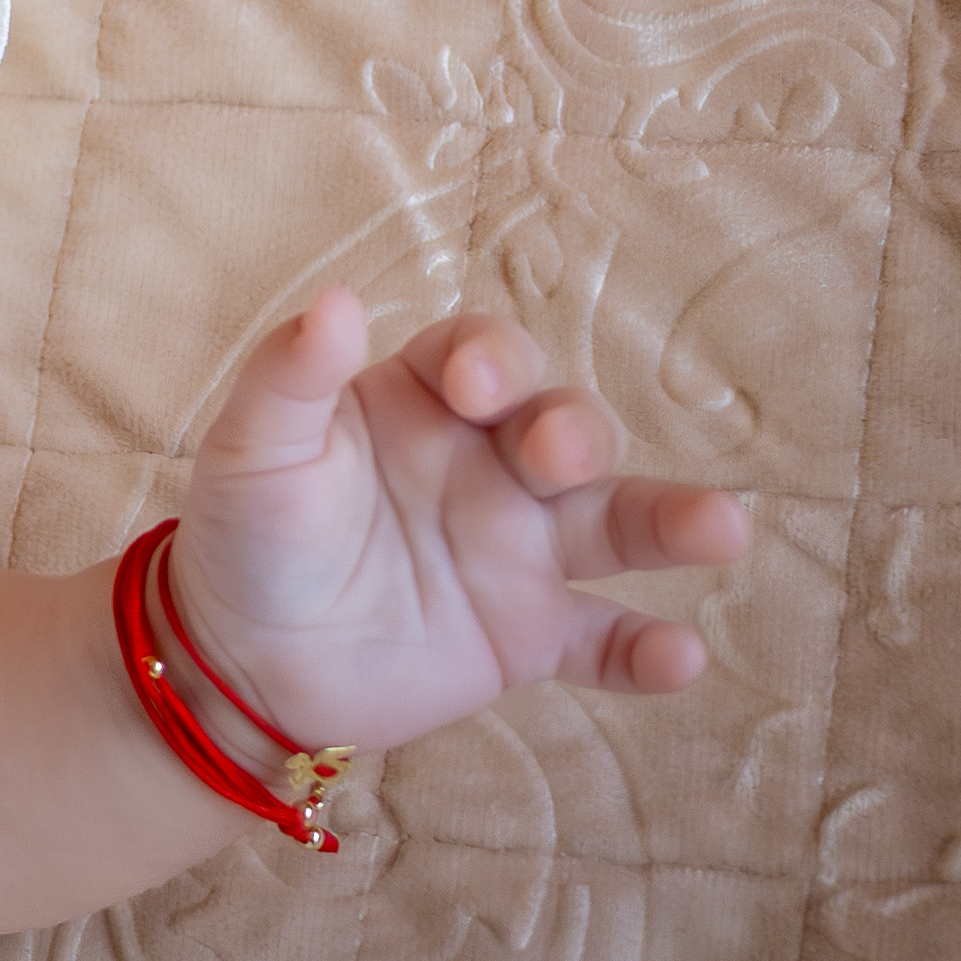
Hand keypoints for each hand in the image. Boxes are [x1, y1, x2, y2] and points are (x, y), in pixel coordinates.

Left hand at [172, 291, 753, 756]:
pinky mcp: (527, 637)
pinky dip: (645, 650)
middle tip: (555, 458)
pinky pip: (602, 640)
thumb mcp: (251, 449)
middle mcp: (487, 465)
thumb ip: (290, 377)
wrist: (238, 660)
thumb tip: (336, 300)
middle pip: (564, 428)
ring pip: (616, 525)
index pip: (483, 355)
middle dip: (573, 434)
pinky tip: (681, 657)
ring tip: (722, 528)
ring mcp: (518, 551)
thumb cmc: (244, 534)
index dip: (494, 359)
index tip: (474, 384)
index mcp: (423, 402)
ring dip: (672, 521)